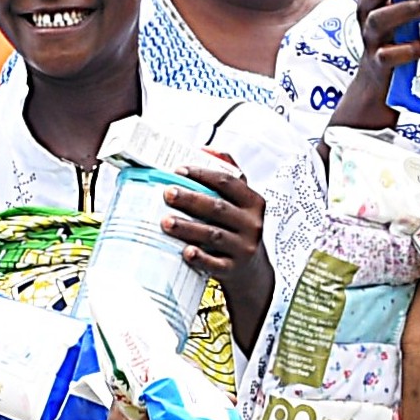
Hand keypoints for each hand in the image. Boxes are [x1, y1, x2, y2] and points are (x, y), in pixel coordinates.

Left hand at [162, 156, 276, 346]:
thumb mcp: (241, 201)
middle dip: (191, 200)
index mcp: (253, 202)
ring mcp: (243, 248)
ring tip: (166, 222)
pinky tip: (186, 252)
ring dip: (189, 228)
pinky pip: (216, 264)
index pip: (228, 182)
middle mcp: (251, 224)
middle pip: (218, 208)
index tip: (179, 170)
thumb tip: (206, 149)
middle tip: (167, 193)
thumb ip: (228, 173)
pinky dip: (201, 258)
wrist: (251, 270)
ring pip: (214, 235)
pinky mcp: (233, 269)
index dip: (203, 174)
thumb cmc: (238, 228)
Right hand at [333, 0, 419, 131]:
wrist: (375, 90)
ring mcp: (371, 40)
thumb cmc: (396, 41)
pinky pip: (390, 55)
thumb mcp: (401, 14)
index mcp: (372, 0)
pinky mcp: (379, 64)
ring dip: (405, 8)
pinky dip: (408, 49)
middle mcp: (367, 15)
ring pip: (380, 19)